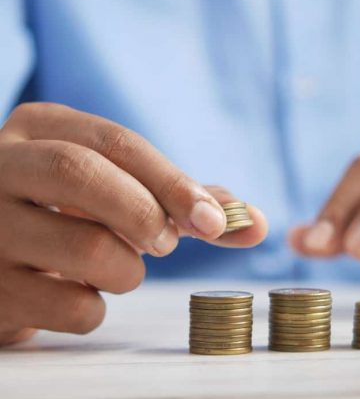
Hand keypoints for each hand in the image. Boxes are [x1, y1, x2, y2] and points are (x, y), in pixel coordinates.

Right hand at [0, 103, 266, 345]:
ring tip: (118, 267)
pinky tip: (79, 293)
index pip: (118, 143)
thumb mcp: (119, 188)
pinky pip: (67, 306)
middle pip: (83, 174)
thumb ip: (185, 201)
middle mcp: (0, 166)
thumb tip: (255, 223)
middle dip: (145, 213)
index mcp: (40, 128)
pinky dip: (94, 308)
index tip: (215, 221)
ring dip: (128, 270)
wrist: (1, 252)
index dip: (174, 182)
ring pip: (85, 248)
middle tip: (165, 243)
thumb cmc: (74, 212)